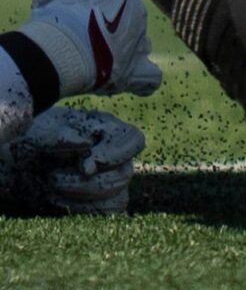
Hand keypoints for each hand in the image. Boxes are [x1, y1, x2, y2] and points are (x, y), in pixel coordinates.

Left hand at [0, 105, 145, 215]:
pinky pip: (105, 216)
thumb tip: (87, 143)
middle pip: (124, 174)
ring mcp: (102, 180)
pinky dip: (84, 214)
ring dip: (85, 201)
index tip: (86, 166)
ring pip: (117, 199)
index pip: (133, 141)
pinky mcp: (91, 204)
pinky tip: (59, 204)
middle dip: (88, 184)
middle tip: (54, 180)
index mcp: (105, 129)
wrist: (11, 159)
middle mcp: (109, 155)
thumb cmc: (27, 139)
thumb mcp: (40, 131)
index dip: (116, 155)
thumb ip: (62, 134)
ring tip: (53, 192)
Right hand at [23, 0, 160, 100]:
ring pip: (134, 45)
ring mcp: (137, 43)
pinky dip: (142, 78)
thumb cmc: (55, 9)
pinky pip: (148, 78)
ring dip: (120, 51)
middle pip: (124, 21)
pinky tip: (133, 77)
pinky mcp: (132, 72)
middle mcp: (137, 12)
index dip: (94, 6)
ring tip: (95, 57)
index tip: (75, 12)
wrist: (56, 48)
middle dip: (107, 28)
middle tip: (81, 37)